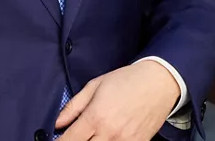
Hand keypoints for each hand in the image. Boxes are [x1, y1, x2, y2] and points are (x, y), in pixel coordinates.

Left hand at [56, 61, 180, 139]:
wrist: (158, 82)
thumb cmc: (126, 81)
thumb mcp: (94, 86)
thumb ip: (73, 107)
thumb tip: (57, 123)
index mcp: (96, 116)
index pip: (70, 140)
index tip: (56, 140)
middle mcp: (110, 133)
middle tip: (75, 136)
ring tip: (91, 136)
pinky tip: (106, 138)